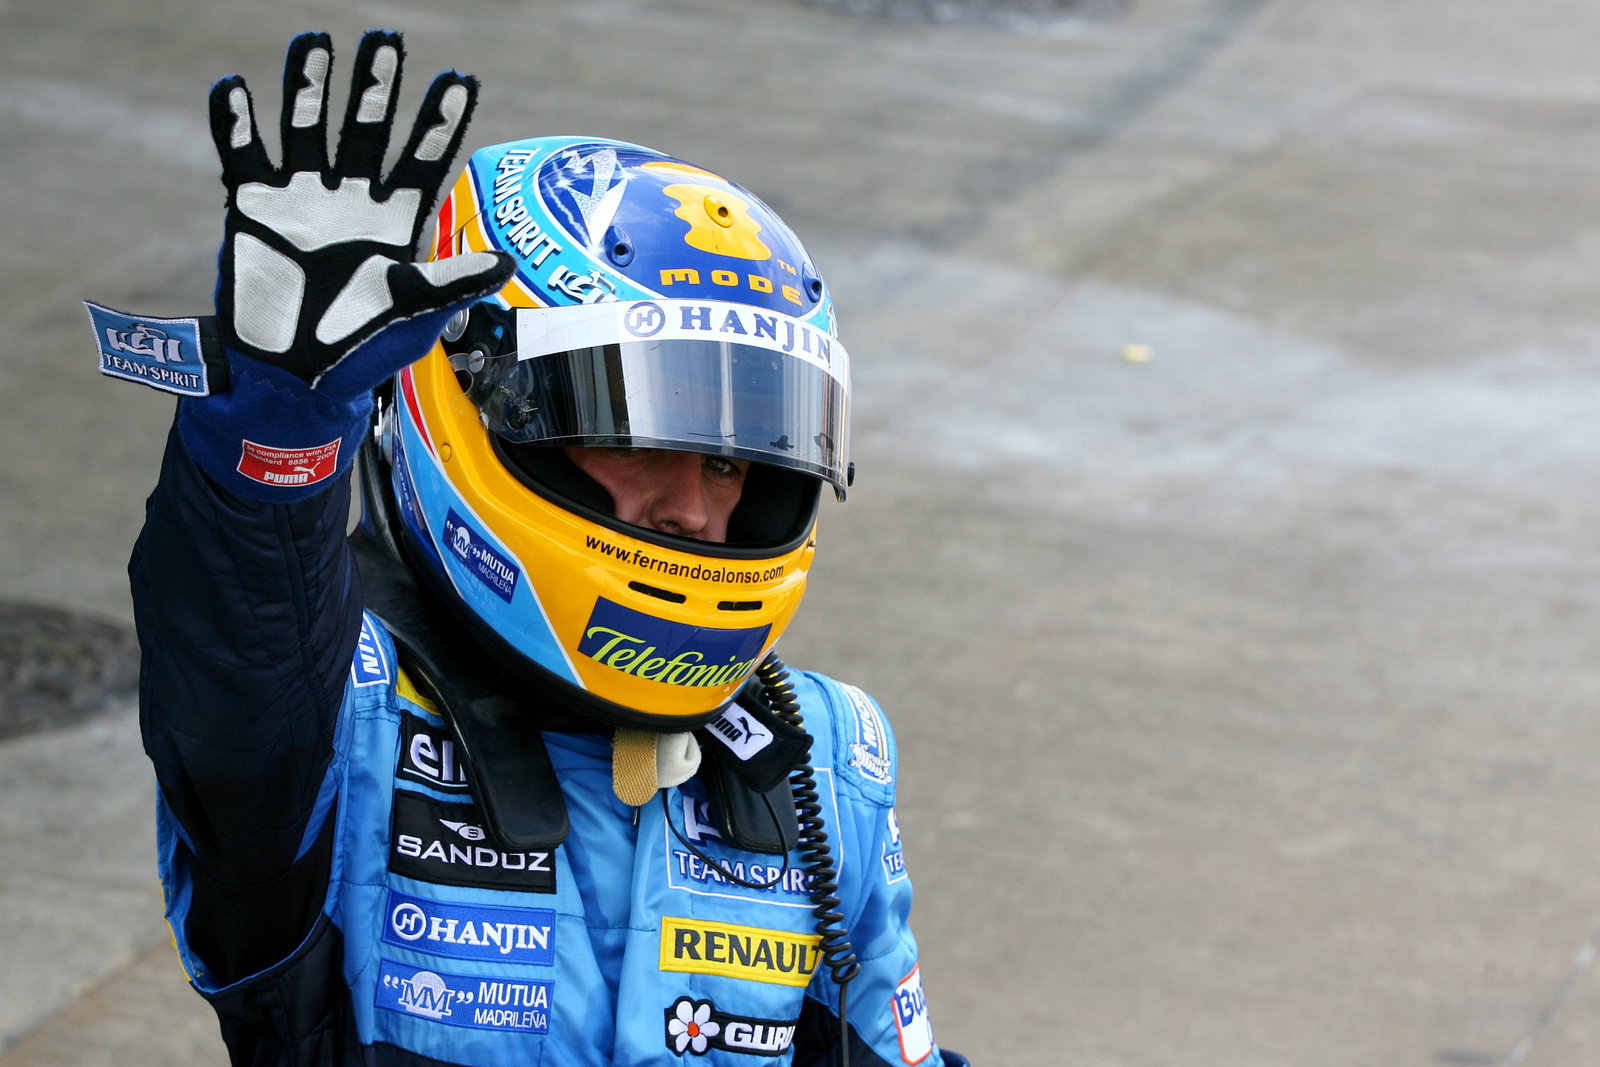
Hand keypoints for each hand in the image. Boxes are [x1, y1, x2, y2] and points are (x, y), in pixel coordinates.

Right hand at [208, 30, 512, 397]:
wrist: (296, 378)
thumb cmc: (362, 351)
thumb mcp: (415, 314)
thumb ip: (453, 282)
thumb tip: (506, 261)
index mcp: (395, 221)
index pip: (423, 159)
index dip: (439, 122)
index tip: (459, 78)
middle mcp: (351, 200)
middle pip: (366, 130)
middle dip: (376, 88)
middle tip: (386, 39)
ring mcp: (302, 200)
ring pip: (306, 129)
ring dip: (308, 88)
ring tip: (314, 41)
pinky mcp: (254, 209)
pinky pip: (242, 156)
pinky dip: (235, 124)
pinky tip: (234, 88)